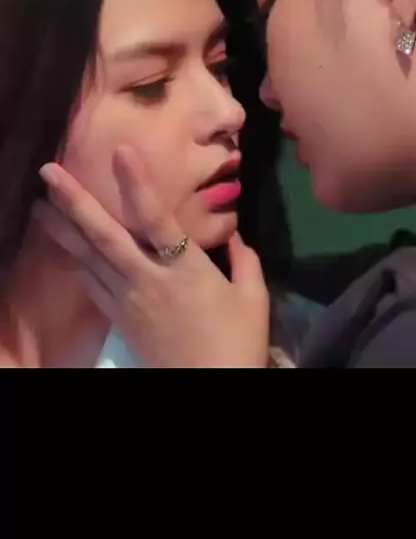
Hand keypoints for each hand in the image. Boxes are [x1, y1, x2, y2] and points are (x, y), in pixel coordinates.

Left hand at [36, 147, 269, 367]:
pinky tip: (65, 249)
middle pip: (106, 236)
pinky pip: (93, 285)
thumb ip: (245, 260)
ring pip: (89, 259)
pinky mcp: (120, 319)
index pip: (157, 219)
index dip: (138, 184)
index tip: (121, 151)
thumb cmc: (236, 342)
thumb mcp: (253, 297)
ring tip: (40, 205)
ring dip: (63, 230)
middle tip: (49, 174)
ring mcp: (129, 300)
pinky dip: (77, 263)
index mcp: (186, 270)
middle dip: (75, 202)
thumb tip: (236, 234)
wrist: (211, 388)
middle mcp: (149, 279)